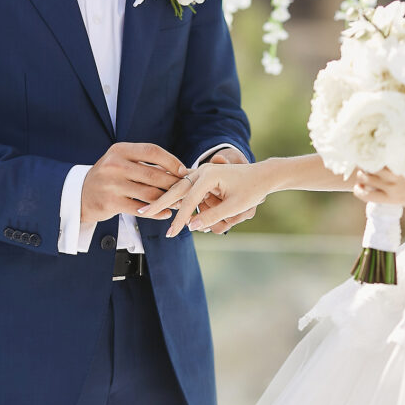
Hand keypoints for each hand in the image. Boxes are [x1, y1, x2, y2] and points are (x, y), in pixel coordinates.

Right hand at [81, 142, 188, 222]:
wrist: (81, 194)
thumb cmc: (109, 177)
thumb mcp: (122, 162)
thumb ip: (146, 164)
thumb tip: (180, 171)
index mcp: (120, 150)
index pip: (152, 151)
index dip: (171, 161)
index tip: (184, 171)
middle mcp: (115, 165)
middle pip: (154, 174)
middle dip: (174, 184)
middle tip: (187, 190)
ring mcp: (112, 184)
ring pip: (149, 193)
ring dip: (168, 200)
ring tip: (180, 203)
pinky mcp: (111, 203)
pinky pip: (141, 209)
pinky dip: (157, 212)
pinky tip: (166, 213)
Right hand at [138, 161, 269, 236]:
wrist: (262, 176)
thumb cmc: (251, 190)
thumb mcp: (234, 206)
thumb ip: (212, 216)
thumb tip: (192, 227)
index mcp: (209, 175)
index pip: (189, 199)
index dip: (179, 218)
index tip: (170, 233)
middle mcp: (202, 171)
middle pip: (176, 189)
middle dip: (160, 202)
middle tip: (142, 212)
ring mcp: (201, 172)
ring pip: (178, 188)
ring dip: (165, 200)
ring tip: (147, 210)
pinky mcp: (202, 177)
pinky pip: (185, 188)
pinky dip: (175, 197)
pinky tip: (162, 205)